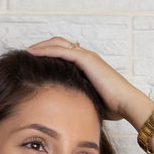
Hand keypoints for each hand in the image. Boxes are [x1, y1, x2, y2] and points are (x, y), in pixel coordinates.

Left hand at [25, 36, 153, 126]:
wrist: (127, 104)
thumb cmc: (114, 107)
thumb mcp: (91, 100)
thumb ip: (80, 98)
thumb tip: (69, 110)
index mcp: (89, 65)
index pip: (65, 52)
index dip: (49, 54)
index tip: (35, 61)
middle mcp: (87, 57)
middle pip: (59, 44)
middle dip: (42, 46)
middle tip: (27, 53)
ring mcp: (87, 56)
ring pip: (57, 44)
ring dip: (40, 46)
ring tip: (26, 51)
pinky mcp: (86, 59)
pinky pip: (61, 51)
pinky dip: (45, 50)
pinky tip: (32, 53)